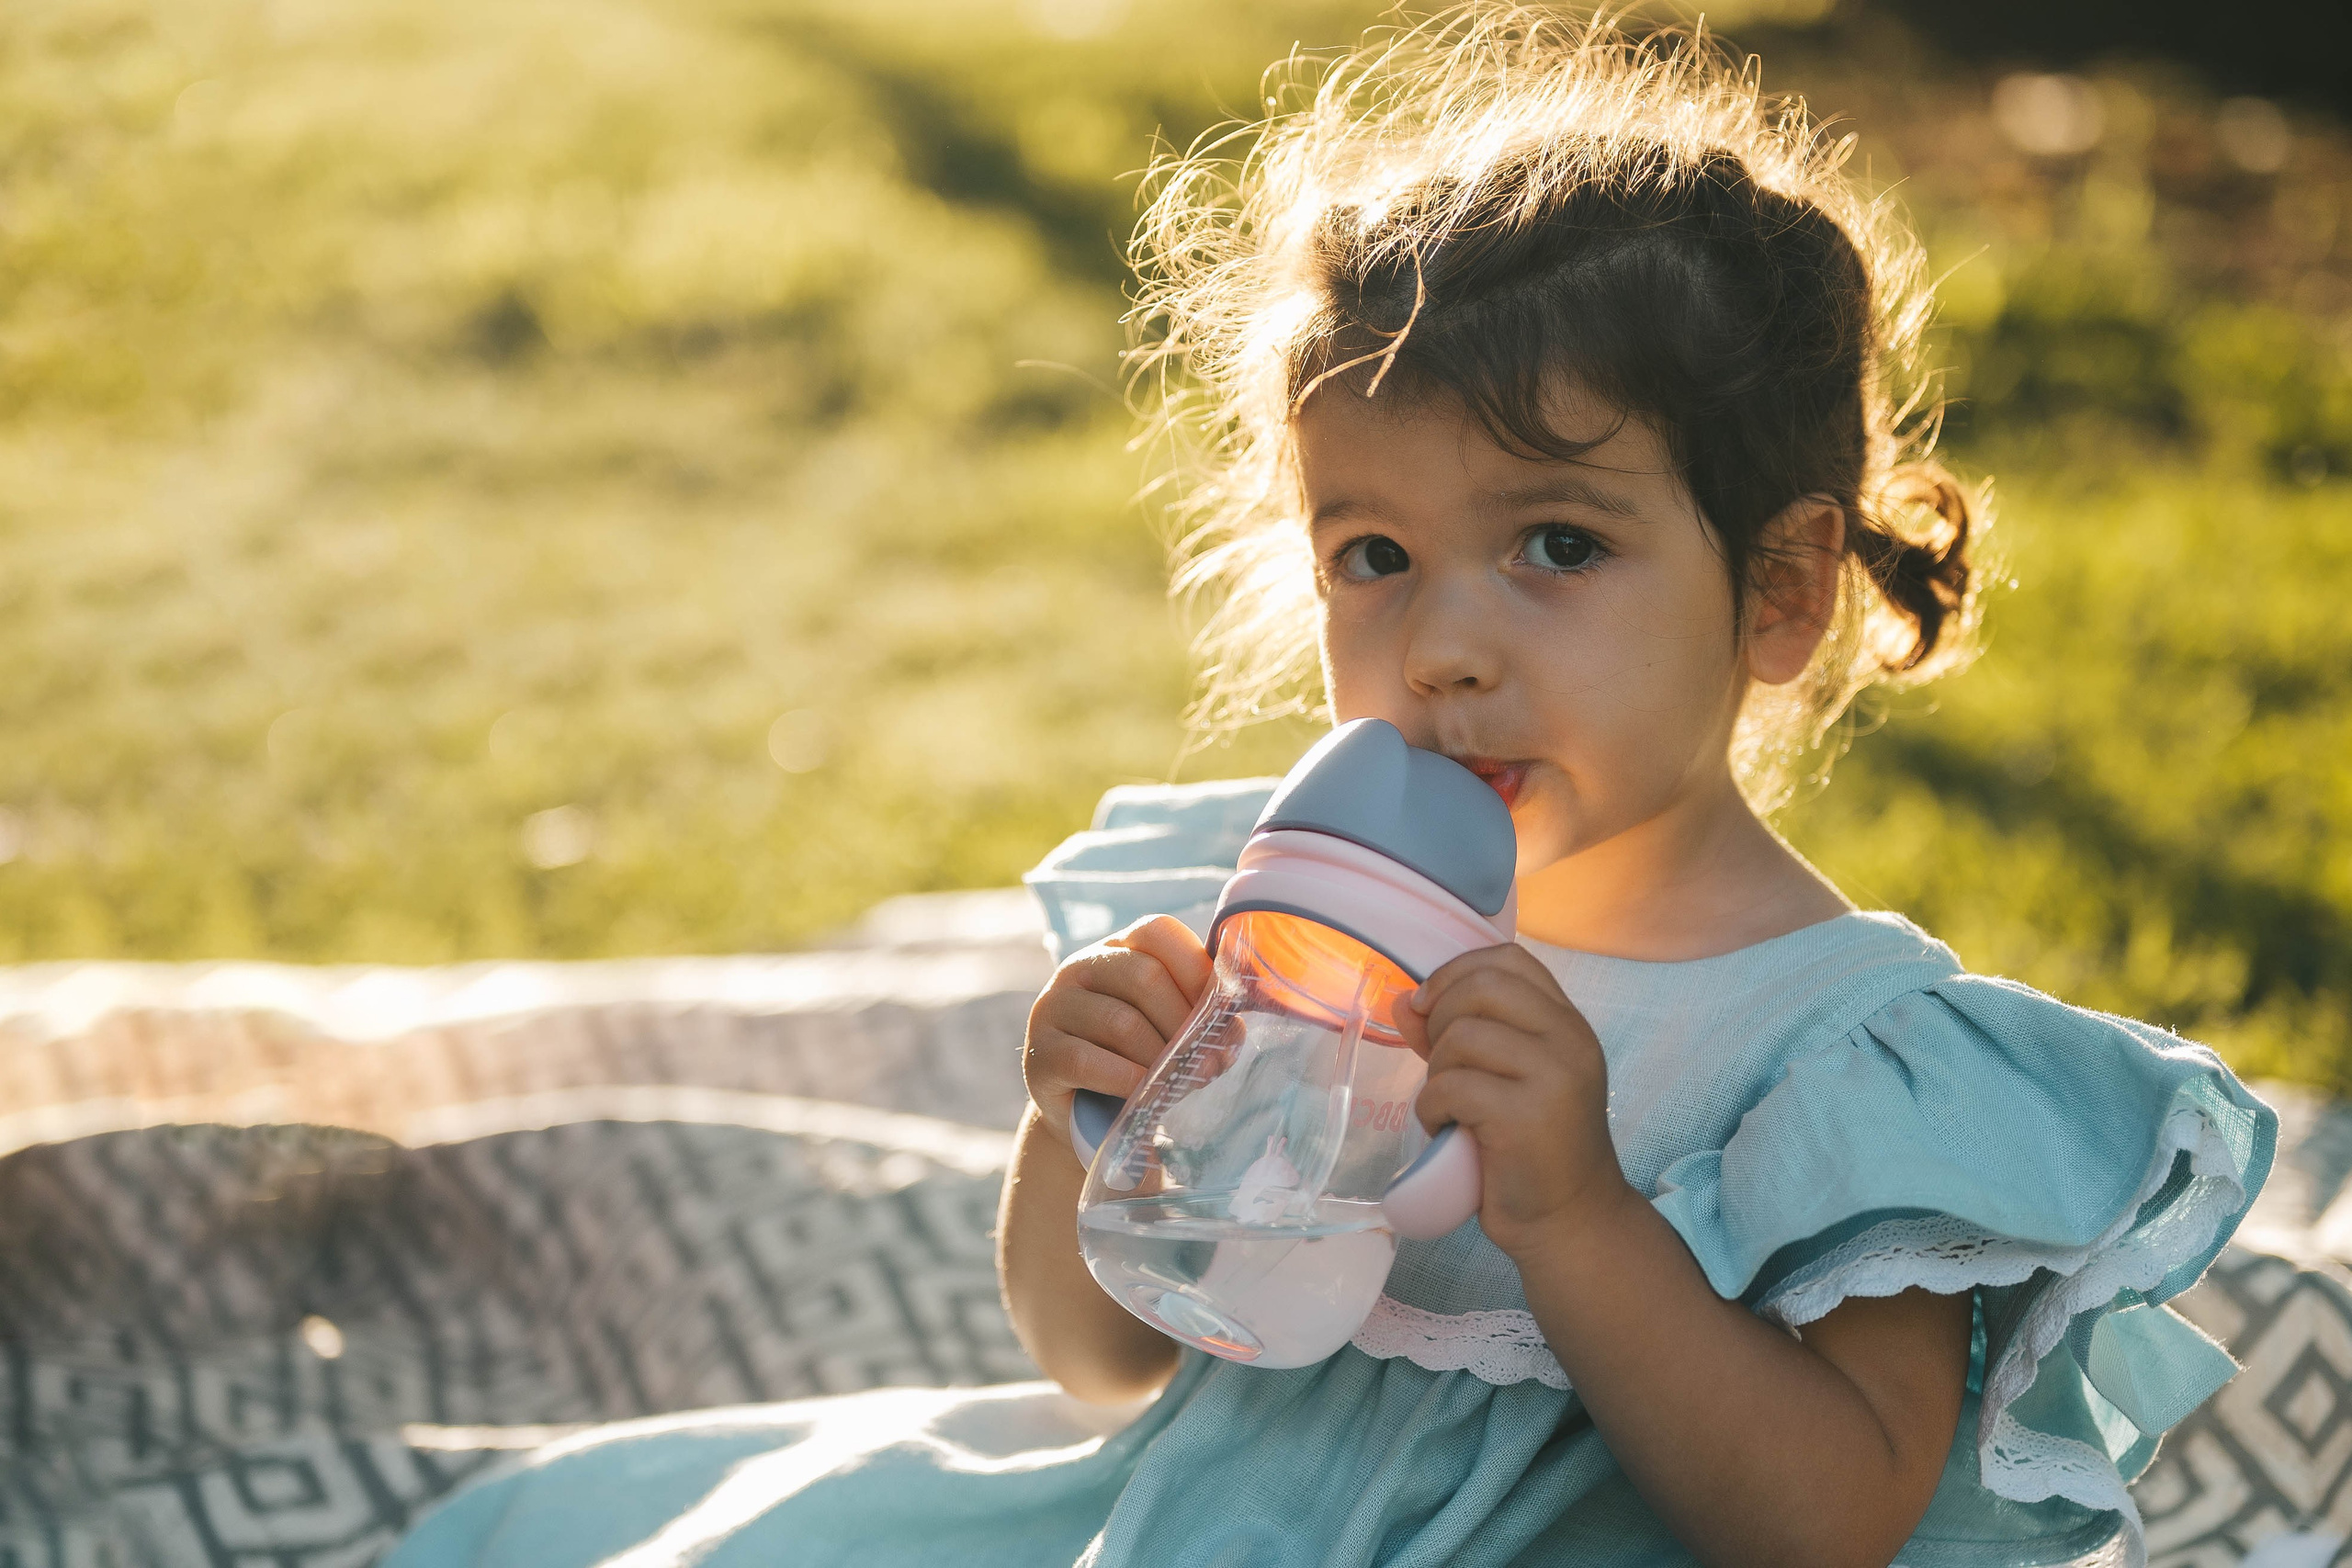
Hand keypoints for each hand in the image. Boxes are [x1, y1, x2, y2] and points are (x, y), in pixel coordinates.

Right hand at [1023, 915, 1212, 1149]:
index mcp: (1118, 948)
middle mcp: (1079, 967)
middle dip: (1184, 1023)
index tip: (1221, 1013)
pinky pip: (1089, 1061)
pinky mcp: (1040, 1053)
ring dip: (1161, 1058)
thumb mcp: (1170, 1030)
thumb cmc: (1138, 1061)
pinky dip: (1128, 1080)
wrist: (1085, 1115)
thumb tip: (1230, 1032)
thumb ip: (1200, 1020)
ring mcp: (1053, 1006)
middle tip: (1209, 1062)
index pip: (1157, 931)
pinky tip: (1145, 1096)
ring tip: (1181, 1083)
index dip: (1196, 969)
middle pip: (1143, 976)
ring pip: (1121, 1022)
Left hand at [1397, 943, 1632, 1260]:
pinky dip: (1433, 1110)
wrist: (1569, 1221)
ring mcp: (1553, 1077)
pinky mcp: (1526, 1115)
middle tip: (1440, 1065)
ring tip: (1450, 1108)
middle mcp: (1570, 1041)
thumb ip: (1455, 1035)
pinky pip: (1452, 1086)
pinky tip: (1448, 1132)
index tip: (1430, 1004)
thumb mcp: (1502, 1080)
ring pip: (1462, 1037)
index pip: (1510, 960)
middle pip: (1482, 988)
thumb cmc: (1530, 1151)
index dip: (1457, 971)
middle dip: (1441, 1020)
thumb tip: (1404, 1000)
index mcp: (1567, 1025)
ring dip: (1436, 1074)